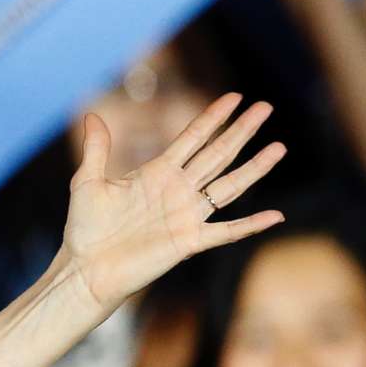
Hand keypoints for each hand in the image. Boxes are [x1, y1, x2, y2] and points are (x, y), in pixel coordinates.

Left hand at [60, 93, 285, 314]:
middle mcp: (177, 190)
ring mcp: (186, 215)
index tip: (235, 97)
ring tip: (279, 147)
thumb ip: (96, 150)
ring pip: (229, 186)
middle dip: (241, 131)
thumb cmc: (85, 228)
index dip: (213, 118)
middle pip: (217, 154)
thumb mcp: (88, 182)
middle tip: (266, 108)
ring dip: (255, 168)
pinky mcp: (188, 241)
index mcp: (156, 173)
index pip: (192, 138)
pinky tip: (276, 216)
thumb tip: (92, 115)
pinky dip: (250, 225)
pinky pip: (226, 232)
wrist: (85, 269)